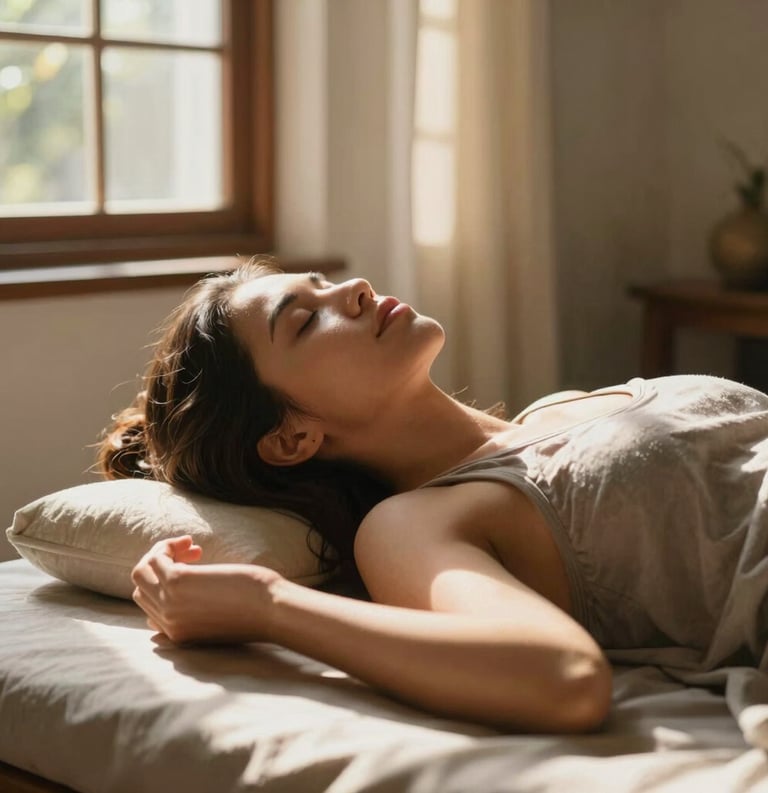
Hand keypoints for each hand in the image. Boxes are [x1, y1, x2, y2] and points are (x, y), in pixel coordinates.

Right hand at [131, 535, 283, 644]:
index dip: (166, 584)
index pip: (148, 608)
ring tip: (190, 547)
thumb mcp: (219, 615)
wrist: (275, 612)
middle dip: (163, 564)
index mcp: (177, 635)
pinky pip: (155, 559)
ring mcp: (170, 604)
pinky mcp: (178, 582)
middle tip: (194, 554)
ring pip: (141, 572)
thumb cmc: (259, 609)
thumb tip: (177, 589)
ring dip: (162, 552)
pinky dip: (168, 545)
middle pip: (141, 588)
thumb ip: (194, 609)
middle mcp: (168, 623)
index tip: (193, 568)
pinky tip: (192, 543)